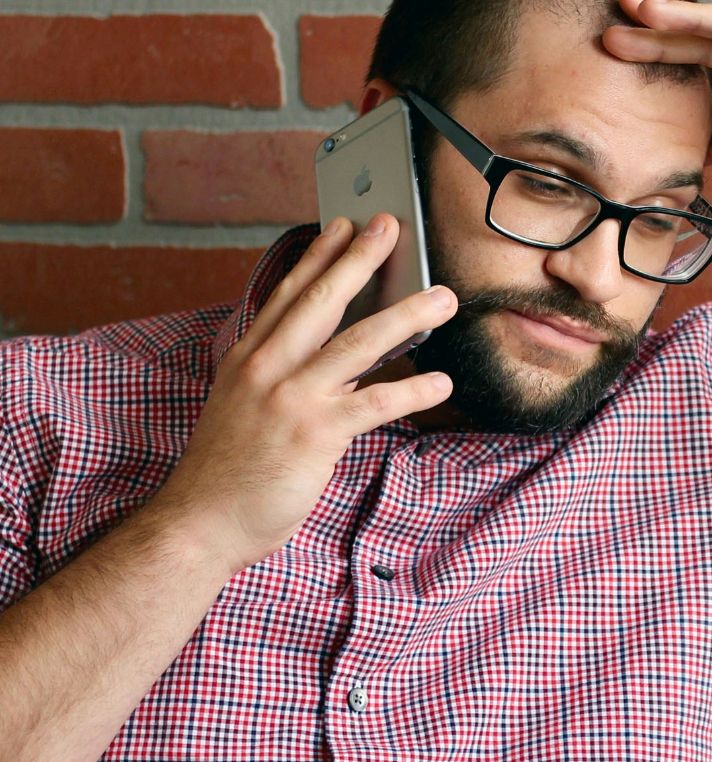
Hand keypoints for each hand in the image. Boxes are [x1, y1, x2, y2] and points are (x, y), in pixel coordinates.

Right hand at [146, 214, 457, 576]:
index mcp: (249, 358)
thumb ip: (290, 380)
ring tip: (442, 298)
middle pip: (321, 302)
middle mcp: (267, 368)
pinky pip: (375, 404)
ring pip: (357, 344)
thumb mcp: (249, 408)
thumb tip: (344, 363)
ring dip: (405, 316)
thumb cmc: (230, 470)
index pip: (287, 295)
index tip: (342, 224)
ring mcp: (290, 399)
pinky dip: (413, 390)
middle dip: (360, 260)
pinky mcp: (315, 434)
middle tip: (391, 226)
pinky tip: (442, 382)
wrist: (202, 521)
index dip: (318, 257)